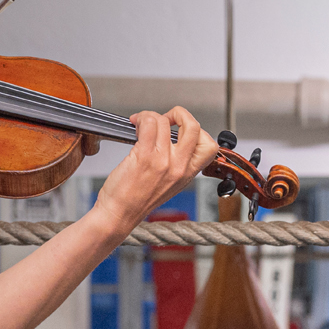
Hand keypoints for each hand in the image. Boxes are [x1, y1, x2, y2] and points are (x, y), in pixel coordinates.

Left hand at [91, 107, 217, 232]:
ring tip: (141, 123)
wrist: (119, 214)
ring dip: (151, 115)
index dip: (196, 130)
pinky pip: (148, 124)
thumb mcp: (168, 185)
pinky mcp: (144, 156)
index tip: (180, 130)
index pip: (209, 146)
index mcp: (187, 174)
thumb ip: (176, 164)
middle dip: (180, 114)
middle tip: (166, 119)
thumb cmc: (136, 200)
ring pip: (165, 121)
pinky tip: (134, 125)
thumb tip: (172, 138)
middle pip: (194, 127)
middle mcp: (179, 167)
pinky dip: (141, 118)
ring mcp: (163, 161)